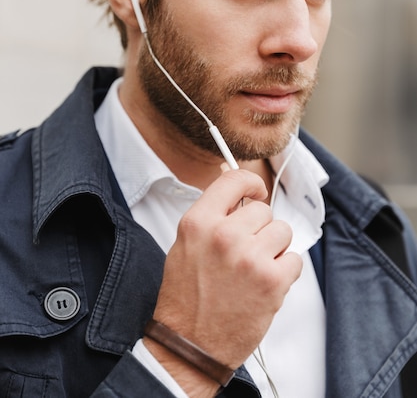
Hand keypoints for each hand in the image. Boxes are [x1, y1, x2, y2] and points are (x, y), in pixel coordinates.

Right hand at [146, 168, 301, 388]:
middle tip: (244, 253)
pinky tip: (262, 285)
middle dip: (258, 229)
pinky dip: (284, 272)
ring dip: (273, 249)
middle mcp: (225, 235)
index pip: (234, 180)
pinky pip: (294, 259)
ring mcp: (251, 257)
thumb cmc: (187, 297)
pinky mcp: (272, 281)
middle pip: (263, 210)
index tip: (256, 192)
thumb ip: (212, 213)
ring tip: (253, 270)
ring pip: (282, 231)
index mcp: (199, 222)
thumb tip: (234, 181)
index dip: (250, 183)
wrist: (190, 346)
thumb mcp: (187, 244)